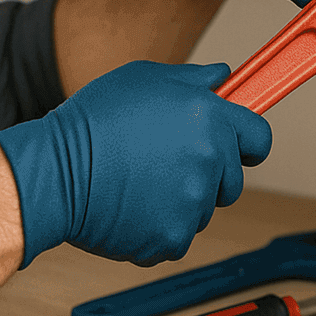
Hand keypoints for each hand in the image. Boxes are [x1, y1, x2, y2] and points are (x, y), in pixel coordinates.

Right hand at [0, 62, 271, 266]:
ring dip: (180, 200)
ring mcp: (193, 203)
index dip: (248, 143)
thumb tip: (223, 78)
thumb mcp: (144, 78)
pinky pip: (177, 235)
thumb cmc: (93, 121)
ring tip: (139, 182)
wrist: (55, 171)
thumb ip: (194, 79)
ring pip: (202, 209)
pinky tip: (131, 206)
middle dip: (208, 175)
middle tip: (165, 164)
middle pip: (231, 180)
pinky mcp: (173, 237)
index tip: (239, 148)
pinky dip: (158, 227)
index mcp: (209, 117)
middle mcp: (209, 160)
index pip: (260, 137)